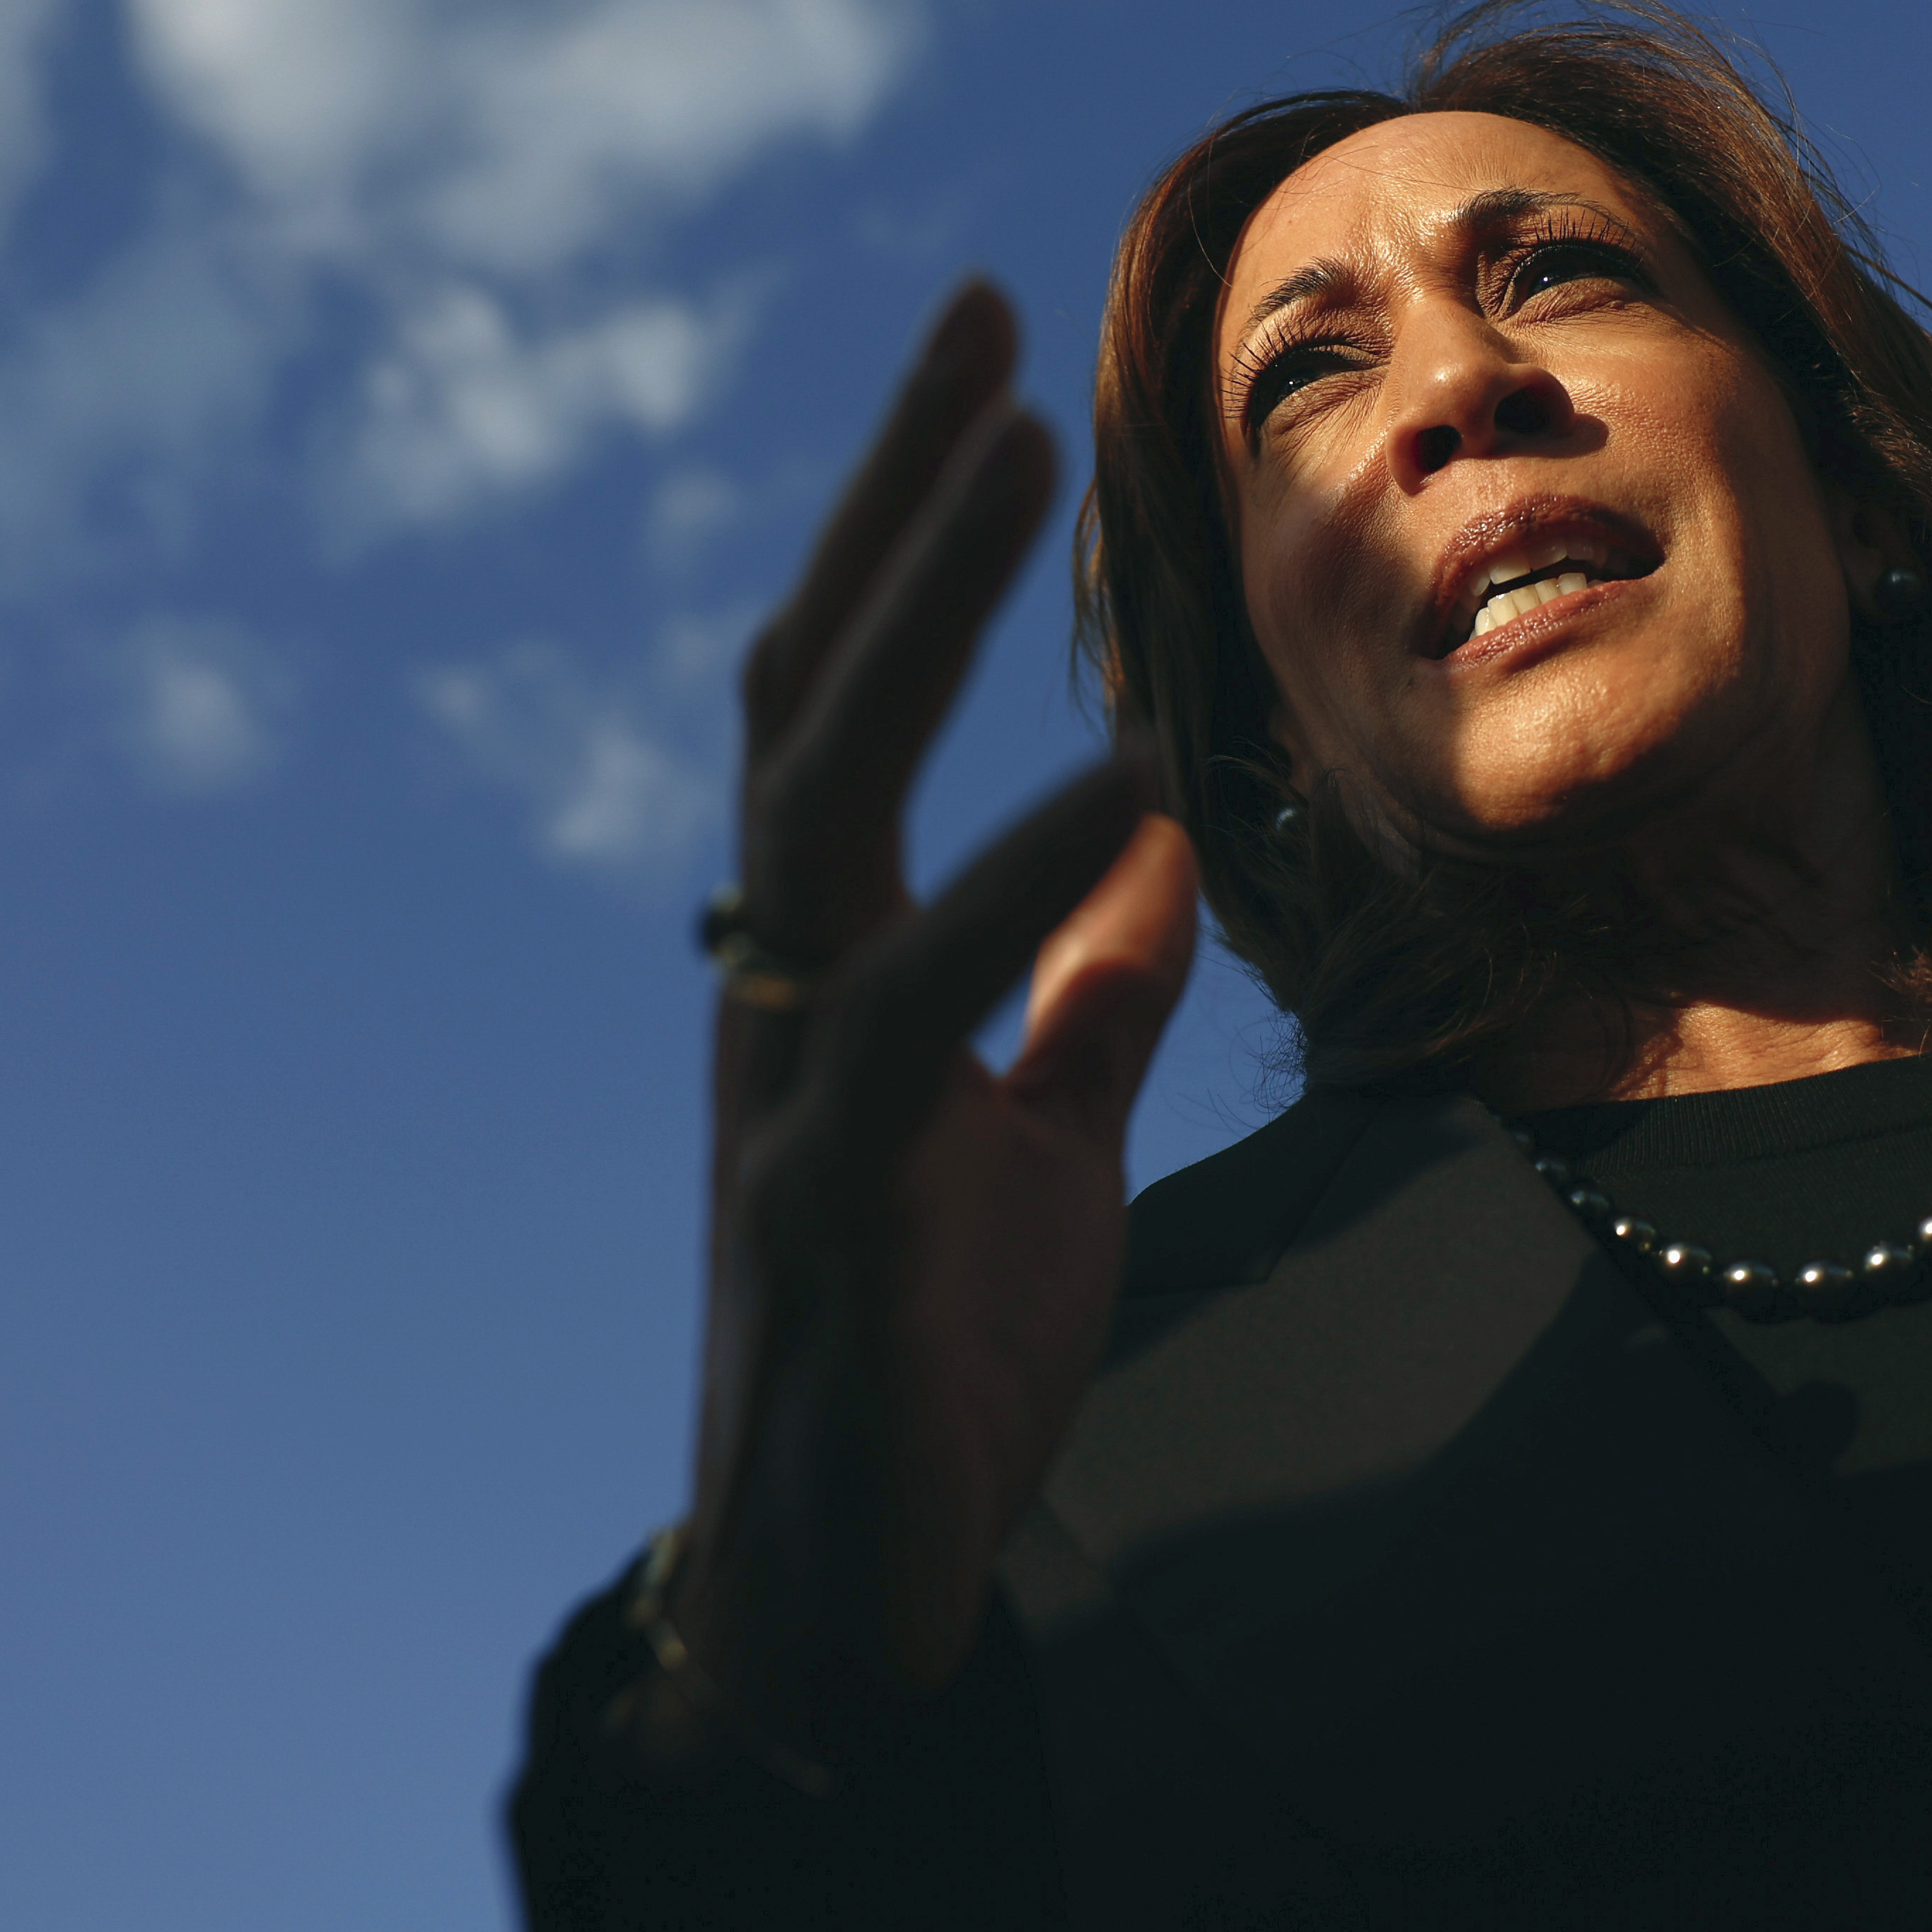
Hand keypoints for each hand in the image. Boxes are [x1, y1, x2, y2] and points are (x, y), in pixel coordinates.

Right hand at [629, 280, 1200, 1782]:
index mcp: (828, 956)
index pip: (846, 694)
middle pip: (811, 693)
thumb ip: (1084, 988)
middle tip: (984, 328)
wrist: (850, 1604)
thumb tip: (1153, 834)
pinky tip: (1121, 784)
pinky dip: (1016, 883)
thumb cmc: (930, 1361)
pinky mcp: (823, 1198)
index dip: (902, 527)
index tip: (988, 359)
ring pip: (822, 802)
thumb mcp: (1038, 1139)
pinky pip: (910, 1006)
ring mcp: (782, 1079)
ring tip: (1014, 460)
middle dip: (891, 506)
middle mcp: (778, 983)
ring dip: (914, 620)